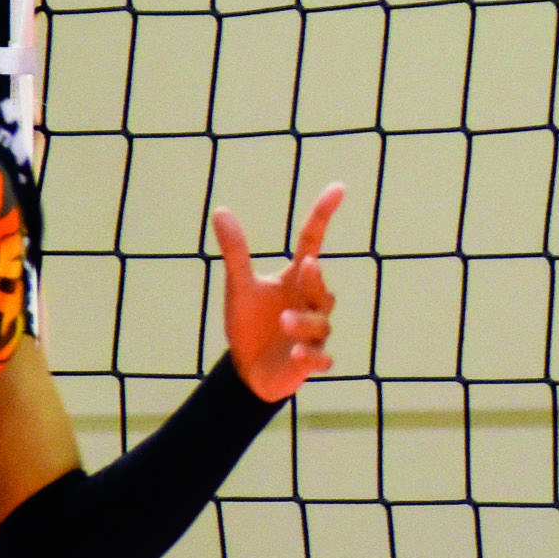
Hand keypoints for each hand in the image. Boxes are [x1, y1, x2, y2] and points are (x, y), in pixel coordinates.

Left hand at [215, 181, 343, 402]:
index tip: (338, 187)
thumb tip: (220, 210)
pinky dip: (312, 358)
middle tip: (307, 265)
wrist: (248, 370)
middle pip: (322, 287)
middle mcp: (309, 302)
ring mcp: (313, 334)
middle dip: (316, 278)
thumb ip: (235, 252)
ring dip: (303, 322)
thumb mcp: (240, 287)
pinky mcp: (310, 362)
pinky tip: (298, 355)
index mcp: (294, 279)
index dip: (323, 214)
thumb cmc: (249, 324)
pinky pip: (322, 359)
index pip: (313, 241)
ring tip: (282, 322)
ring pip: (321, 324)